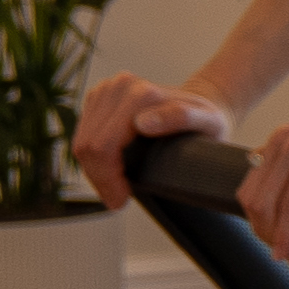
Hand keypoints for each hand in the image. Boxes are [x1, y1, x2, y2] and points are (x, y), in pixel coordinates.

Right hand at [72, 74, 228, 212]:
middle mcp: (118, 88)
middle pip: (88, 145)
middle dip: (100, 178)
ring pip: (81, 141)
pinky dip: (93, 157)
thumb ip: (181, 118)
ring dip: (94, 170)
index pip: (103, 145)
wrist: (202, 100)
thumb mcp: (207, 121)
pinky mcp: (98, 98)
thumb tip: (143, 124)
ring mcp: (105, 91)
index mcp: (139, 94)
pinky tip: (111, 169)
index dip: (107, 178)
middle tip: (116, 198)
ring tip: (114, 187)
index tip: (120, 200)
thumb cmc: (207, 117)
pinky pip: (82, 134)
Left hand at [239, 119, 288, 259]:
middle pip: (252, 199)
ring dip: (275, 239)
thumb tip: (262, 215)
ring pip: (265, 206)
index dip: (261, 224)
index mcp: (281, 139)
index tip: (283, 247)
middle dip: (265, 234)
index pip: (252, 190)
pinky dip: (287, 233)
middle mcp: (284, 138)